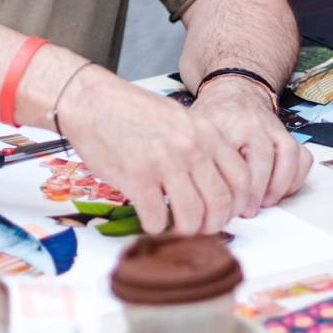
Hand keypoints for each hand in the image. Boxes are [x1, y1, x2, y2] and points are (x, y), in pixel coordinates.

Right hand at [55, 67, 252, 235]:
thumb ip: (200, 145)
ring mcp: (164, 163)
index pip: (241, 178)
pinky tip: (152, 221)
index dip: (237, 205)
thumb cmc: (131, 111)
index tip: (226, 213)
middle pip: (221, 203)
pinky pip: (158, 219)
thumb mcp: (178, 118)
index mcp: (204, 132)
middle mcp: (190, 148)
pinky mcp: (136, 179)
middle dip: (214, 224)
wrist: (92, 102)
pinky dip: (157, 228)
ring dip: (187, 231)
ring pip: (192, 216)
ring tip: (178, 228)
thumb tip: (215, 181)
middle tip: (203, 228)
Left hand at [187, 77, 312, 218]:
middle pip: (263, 156)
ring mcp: (273, 126)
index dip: (234, 187)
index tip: (231, 207)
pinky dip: (295, 177)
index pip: (231, 157)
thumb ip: (196, 157)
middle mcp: (252, 122)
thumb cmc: (213, 117)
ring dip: (279, 185)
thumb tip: (196, 196)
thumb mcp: (196, 130)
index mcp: (224, 121)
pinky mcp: (288, 133)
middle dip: (257, 190)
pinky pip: (302, 157)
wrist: (234, 90)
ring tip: (266, 202)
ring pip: (288, 155)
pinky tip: (280, 190)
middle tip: (249, 211)